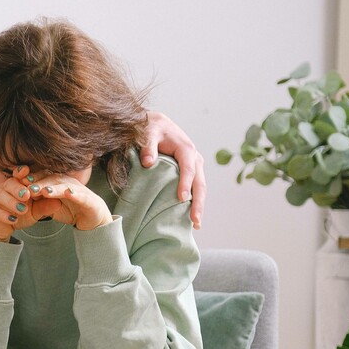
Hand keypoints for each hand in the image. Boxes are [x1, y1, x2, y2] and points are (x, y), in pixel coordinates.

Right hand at [0, 167, 39, 241]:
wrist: (3, 228)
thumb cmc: (20, 215)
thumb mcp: (35, 211)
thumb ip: (45, 206)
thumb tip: (59, 203)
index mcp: (15, 185)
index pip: (17, 174)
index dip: (21, 172)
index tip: (27, 172)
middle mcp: (3, 188)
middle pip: (8, 183)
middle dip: (18, 188)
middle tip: (27, 195)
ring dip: (11, 202)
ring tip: (22, 209)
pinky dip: (3, 214)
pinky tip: (12, 220)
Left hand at [22, 168, 110, 229]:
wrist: (91, 218)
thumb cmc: (70, 209)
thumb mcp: (49, 206)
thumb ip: (38, 200)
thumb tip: (21, 196)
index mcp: (56, 182)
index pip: (41, 176)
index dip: (29, 176)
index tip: (16, 179)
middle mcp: (66, 182)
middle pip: (50, 178)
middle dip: (38, 180)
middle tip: (26, 184)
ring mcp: (78, 189)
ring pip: (63, 185)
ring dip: (53, 187)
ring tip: (42, 191)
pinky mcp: (88, 199)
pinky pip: (80, 195)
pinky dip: (74, 193)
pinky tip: (68, 193)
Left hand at [141, 111, 204, 228]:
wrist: (157, 124)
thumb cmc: (151, 129)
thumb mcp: (148, 133)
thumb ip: (147, 146)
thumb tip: (148, 162)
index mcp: (186, 149)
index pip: (188, 168)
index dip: (186, 183)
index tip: (182, 199)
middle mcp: (194, 158)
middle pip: (200, 183)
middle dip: (198, 202)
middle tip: (195, 221)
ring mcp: (194, 166)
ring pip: (200, 188)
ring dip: (199, 206)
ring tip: (196, 225)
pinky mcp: (190, 173)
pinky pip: (195, 189)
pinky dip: (194, 202)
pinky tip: (190, 218)